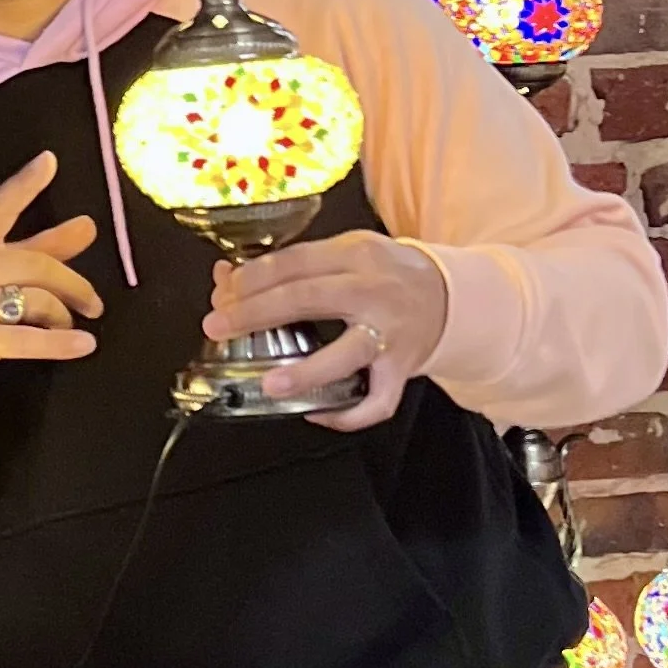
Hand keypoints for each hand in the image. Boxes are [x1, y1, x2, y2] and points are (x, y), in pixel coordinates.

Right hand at [0, 149, 101, 390]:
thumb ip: (37, 246)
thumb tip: (87, 227)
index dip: (24, 184)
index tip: (49, 162)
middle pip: (36, 263)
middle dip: (73, 283)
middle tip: (92, 300)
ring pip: (37, 298)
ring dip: (63, 314)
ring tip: (70, 323)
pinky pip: (30, 339)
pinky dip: (60, 342)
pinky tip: (84, 343)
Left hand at [209, 231, 447, 429]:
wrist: (448, 295)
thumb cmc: (387, 273)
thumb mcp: (345, 252)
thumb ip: (292, 265)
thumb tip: (228, 275)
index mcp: (355, 255)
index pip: (294, 262)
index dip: (252, 278)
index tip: (223, 292)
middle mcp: (373, 291)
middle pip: (307, 298)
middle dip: (255, 313)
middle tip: (219, 326)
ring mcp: (389, 333)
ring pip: (347, 354)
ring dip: (305, 371)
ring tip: (270, 383)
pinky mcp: (401, 368)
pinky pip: (378, 400)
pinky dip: (348, 414)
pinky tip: (316, 413)